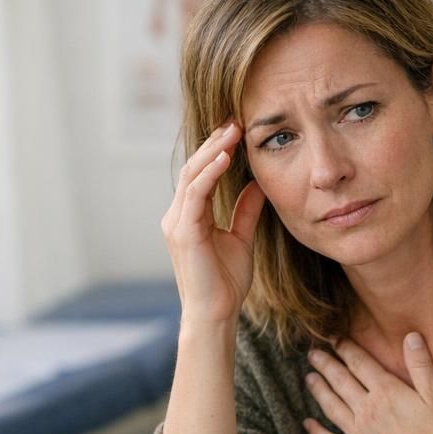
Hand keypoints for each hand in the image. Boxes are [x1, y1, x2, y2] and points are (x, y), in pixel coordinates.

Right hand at [161, 121, 265, 324]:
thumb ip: (245, 211)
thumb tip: (256, 184)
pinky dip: (210, 174)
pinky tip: (226, 158)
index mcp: (189, 216)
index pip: (201, 174)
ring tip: (232, 131)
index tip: (237, 131)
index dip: (217, 151)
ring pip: (192, 176)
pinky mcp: (184, 232)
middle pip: (194, 168)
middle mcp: (178, 215)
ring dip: (213, 151)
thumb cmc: (227, 282)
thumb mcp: (241, 238)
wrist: (217, 312)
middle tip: (235, 121)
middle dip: (215, 143)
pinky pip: (195, 195)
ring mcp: (177, 223)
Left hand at [303, 332, 432, 433]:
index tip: (335, 339)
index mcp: (386, 392)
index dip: (346, 348)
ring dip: (318, 390)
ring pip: (331, 406)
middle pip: (340, 381)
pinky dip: (316, 433)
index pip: (360, 363)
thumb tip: (410, 336)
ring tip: (309, 378)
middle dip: (326, 364)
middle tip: (313, 354)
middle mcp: (366, 409)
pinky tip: (307, 424)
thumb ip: (421, 365)